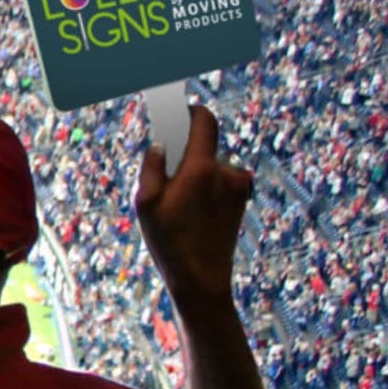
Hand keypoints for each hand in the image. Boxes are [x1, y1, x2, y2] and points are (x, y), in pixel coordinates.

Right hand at [136, 105, 252, 302]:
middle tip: (166, 177)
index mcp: (202, 168)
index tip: (174, 111)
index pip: (204, 119)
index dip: (189, 110)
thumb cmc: (169, 241)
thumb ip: (152, 165)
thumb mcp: (145, 202)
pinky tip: (193, 213)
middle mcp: (226, 172)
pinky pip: (220, 181)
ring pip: (210, 165)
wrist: (202, 278)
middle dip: (185, 152)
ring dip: (195, 173)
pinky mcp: (242, 199)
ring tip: (179, 205)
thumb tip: (161, 143)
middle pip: (204, 144)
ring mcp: (238, 186)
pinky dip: (206, 187)